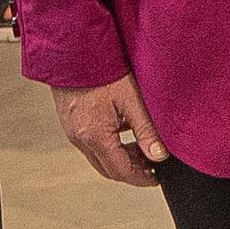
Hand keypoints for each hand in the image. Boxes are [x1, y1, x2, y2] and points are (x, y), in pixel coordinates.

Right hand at [51, 75, 166, 186]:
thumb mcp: (131, 99)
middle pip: (107, 168)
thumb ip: (146, 130)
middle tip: (152, 165)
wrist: (73, 49)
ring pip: (98, 157)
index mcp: (94, 136)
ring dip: (120, 157)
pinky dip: (109, 145)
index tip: (156, 178)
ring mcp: (72, 130)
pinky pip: (91, 143)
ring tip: (142, 146)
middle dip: (131, 170)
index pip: (120, 171)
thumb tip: (159, 155)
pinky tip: (124, 130)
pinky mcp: (71, 121)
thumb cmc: (101, 69)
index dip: (141, 178)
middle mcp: (79, 138)